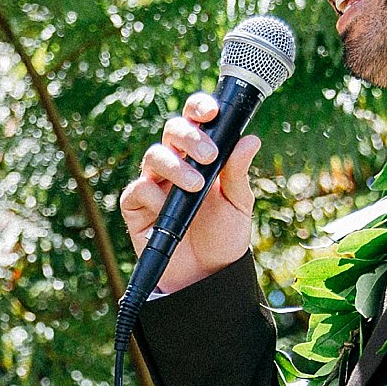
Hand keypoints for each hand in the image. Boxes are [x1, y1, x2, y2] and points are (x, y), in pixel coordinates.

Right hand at [118, 92, 260, 295]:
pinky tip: (167, 209)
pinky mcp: (136, 206)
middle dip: (189, 136)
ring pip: (154, 156)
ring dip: (175, 166)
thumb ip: (238, 172)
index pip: (196, 121)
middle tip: (208, 155)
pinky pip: (138, 189)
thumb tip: (250, 139)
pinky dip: (153, 195)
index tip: (212, 112)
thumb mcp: (238, 204)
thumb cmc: (224, 237)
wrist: (208, 276)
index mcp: (201, 156)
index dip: (199, 108)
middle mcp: (176, 163)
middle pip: (173, 131)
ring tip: (195, 186)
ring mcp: (154, 183)